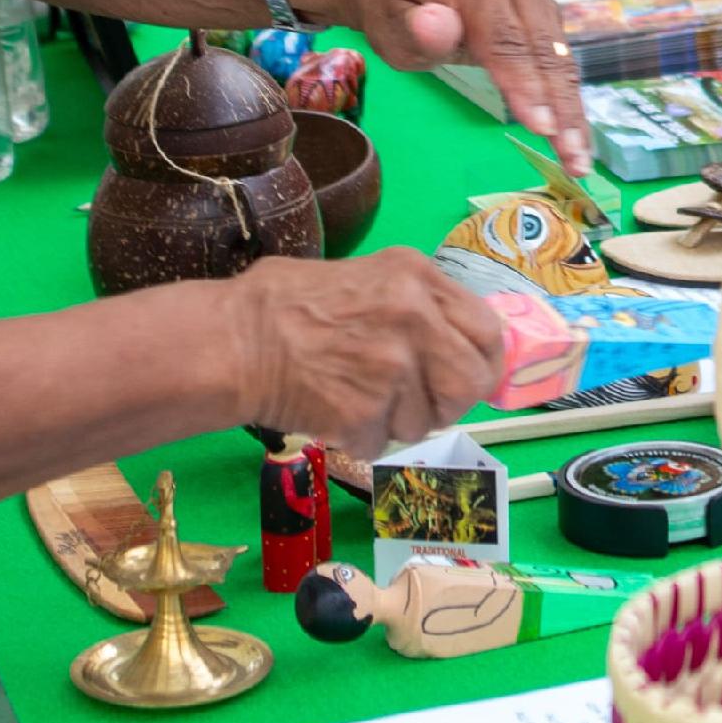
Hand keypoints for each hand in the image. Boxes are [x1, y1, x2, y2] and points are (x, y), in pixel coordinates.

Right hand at [217, 253, 505, 453]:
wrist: (234, 340)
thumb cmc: (288, 303)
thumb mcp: (368, 277)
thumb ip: (418, 306)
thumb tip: (458, 345)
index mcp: (418, 278)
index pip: (488, 332)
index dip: (482, 364)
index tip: (469, 380)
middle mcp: (415, 318)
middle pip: (470, 384)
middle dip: (446, 404)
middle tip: (415, 404)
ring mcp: (391, 367)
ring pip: (424, 422)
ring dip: (393, 422)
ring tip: (352, 396)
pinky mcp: (364, 412)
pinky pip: (381, 445)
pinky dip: (357, 439)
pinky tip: (330, 411)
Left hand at [314, 0, 590, 171]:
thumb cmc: (397, 13)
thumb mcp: (391, 26)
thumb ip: (415, 31)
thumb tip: (438, 26)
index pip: (505, 37)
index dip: (525, 84)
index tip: (542, 127)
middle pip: (543, 48)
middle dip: (560, 107)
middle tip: (574, 158)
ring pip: (560, 56)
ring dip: (572, 110)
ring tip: (580, 158)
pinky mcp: (545, 10)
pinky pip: (561, 57)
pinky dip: (568, 98)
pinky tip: (575, 135)